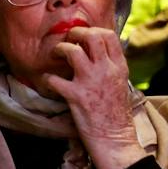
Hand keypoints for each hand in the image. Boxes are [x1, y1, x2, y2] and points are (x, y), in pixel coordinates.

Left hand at [42, 26, 146, 168]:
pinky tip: (47, 81)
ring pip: (72, 51)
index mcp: (119, 67)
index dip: (92, 30)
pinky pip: (54, 79)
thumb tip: (96, 54)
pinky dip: (47, 78)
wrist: (115, 138)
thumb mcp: (120, 84)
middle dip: (75, 33)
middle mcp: (106, 70)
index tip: (82, 36)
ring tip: (55, 55)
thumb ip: (110, 68)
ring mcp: (90, 82)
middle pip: (91, 36)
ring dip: (59, 50)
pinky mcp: (75, 96)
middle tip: (67, 40)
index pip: (108, 35)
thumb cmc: (116, 114)